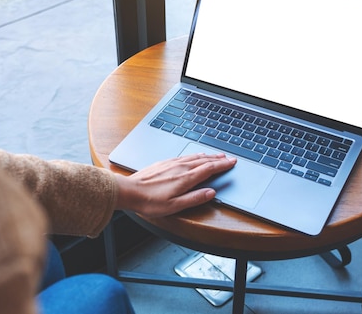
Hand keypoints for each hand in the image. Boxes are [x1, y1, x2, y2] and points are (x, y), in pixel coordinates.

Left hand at [115, 153, 236, 217]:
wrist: (129, 191)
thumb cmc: (150, 201)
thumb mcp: (175, 206)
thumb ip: (195, 198)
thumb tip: (211, 193)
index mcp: (186, 178)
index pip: (209, 169)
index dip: (222, 165)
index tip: (232, 162)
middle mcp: (180, 167)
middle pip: (203, 160)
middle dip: (217, 159)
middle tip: (228, 157)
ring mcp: (171, 163)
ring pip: (194, 156)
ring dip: (207, 155)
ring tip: (215, 155)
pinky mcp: (164, 162)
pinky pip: (184, 156)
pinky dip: (194, 155)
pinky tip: (194, 156)